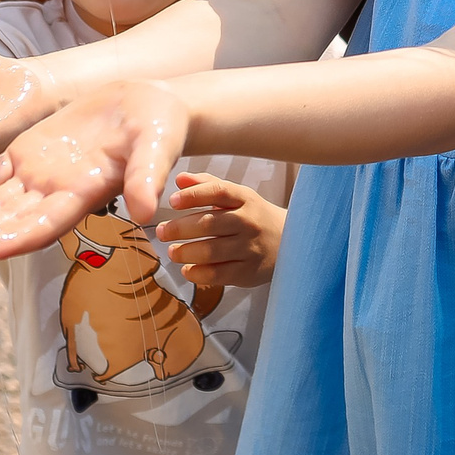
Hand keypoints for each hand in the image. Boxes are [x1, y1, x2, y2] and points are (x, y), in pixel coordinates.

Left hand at [0, 81, 191, 260]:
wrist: (147, 105)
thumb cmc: (159, 128)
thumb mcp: (157, 149)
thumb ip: (147, 178)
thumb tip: (147, 214)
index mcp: (85, 195)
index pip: (45, 224)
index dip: (15, 239)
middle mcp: (57, 192)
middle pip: (13, 220)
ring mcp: (41, 173)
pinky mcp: (29, 150)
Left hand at [157, 171, 285, 288]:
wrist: (292, 243)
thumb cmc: (254, 216)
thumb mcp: (237, 196)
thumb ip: (207, 185)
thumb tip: (179, 179)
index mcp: (246, 199)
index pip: (218, 192)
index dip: (193, 195)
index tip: (172, 201)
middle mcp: (249, 222)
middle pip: (209, 224)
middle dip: (180, 228)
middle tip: (161, 231)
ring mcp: (250, 248)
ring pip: (211, 251)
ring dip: (185, 252)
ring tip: (172, 251)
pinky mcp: (248, 272)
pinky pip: (217, 274)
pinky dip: (197, 273)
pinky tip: (187, 269)